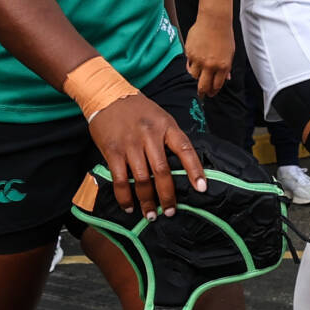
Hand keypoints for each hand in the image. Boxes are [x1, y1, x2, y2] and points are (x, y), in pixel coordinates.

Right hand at [88, 93, 206, 218]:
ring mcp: (130, 144)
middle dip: (167, 196)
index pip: (184, 149)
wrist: (106, 94)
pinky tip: (129, 207)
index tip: (202, 188)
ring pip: (141, 179)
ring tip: (151, 215)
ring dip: (147, 201)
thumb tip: (182, 168)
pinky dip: (124, 196)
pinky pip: (120, 179)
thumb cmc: (137, 109)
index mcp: (165, 126)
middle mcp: (149, 135)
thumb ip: (170, 138)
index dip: (195, 170)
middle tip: (170, 212)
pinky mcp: (112, 151)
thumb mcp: (160, 116)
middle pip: (162, 171)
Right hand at [184, 16, 234, 97]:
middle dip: (202, 92)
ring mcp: (198, 59)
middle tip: (201, 94)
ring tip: (197, 74)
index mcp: (223, 66)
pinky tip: (195, 60)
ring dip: (196, 77)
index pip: (216, 85)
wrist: (214, 21)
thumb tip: (226, 78)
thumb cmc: (224, 34)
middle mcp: (210, 65)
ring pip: (193, 76)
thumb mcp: (230, 53)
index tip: (211, 93)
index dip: (213, 91)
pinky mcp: (189, 53)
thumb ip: (227, 67)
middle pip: (203, 86)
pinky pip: (188, 63)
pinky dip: (191, 64)